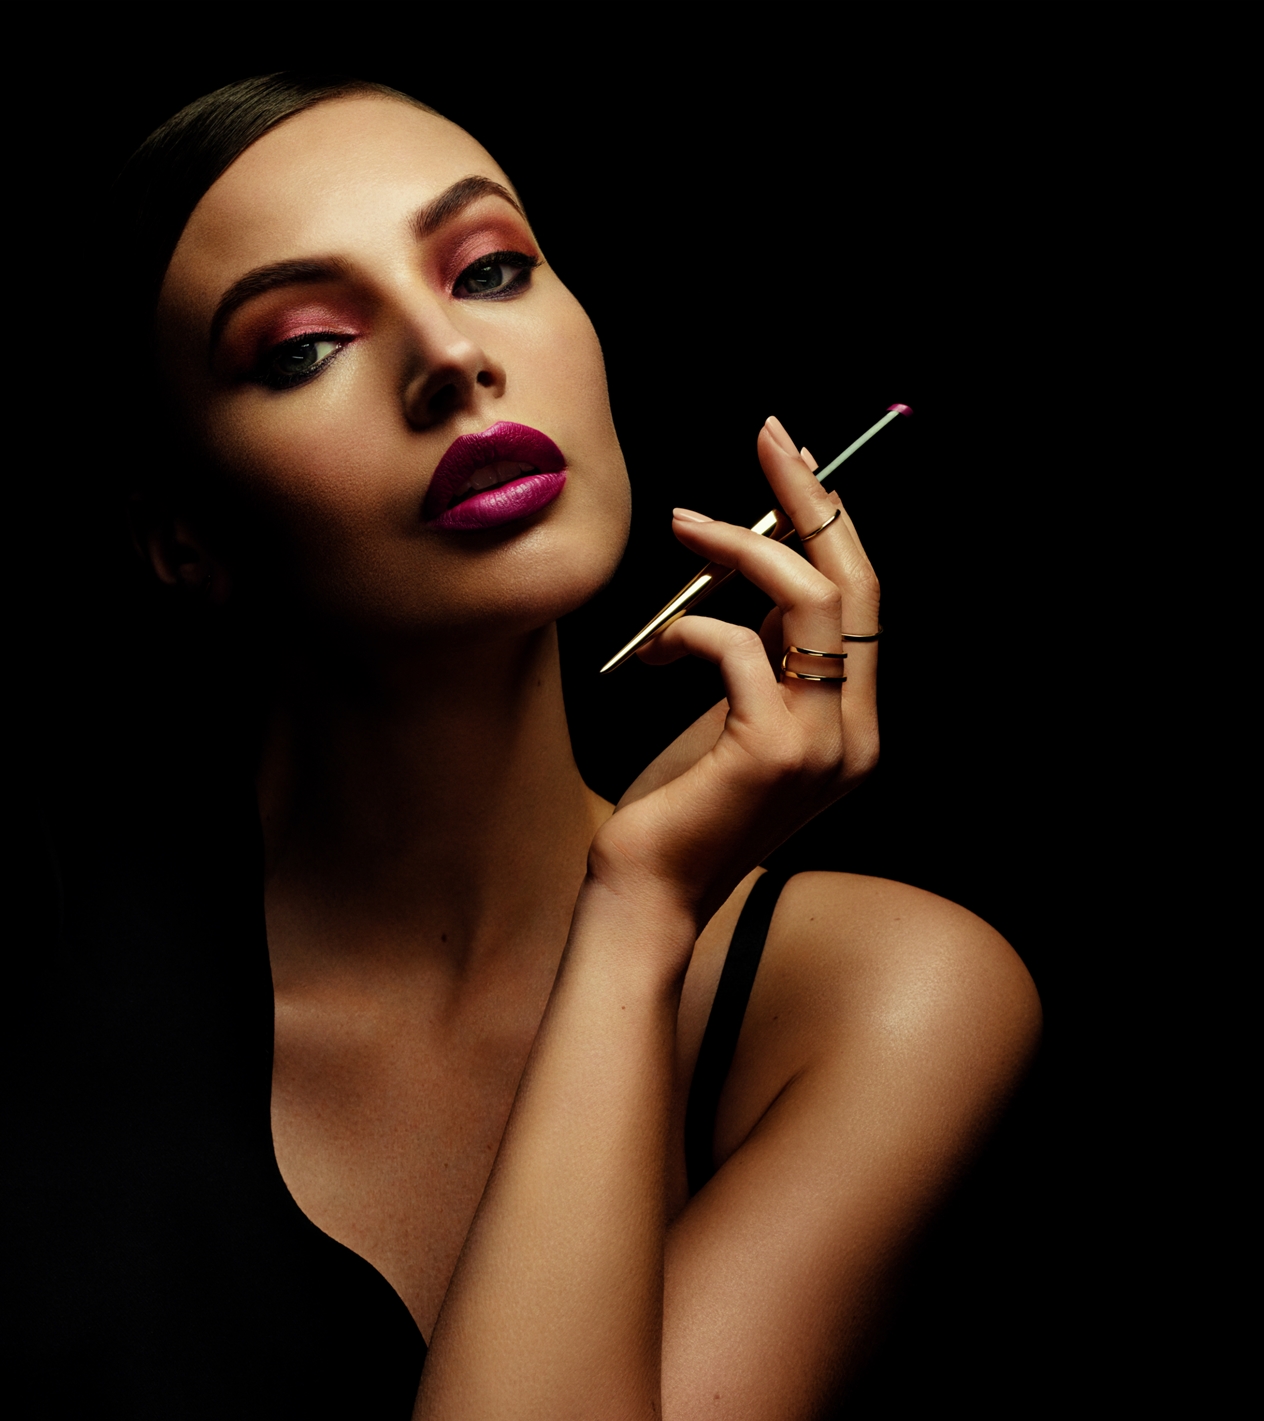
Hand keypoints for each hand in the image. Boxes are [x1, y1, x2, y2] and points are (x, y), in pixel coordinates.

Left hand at [592, 417, 880, 924]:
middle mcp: (856, 734)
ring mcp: (824, 745)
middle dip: (812, 500)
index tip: (795, 461)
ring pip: (811, 602)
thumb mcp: (728, 716)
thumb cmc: (675, 807)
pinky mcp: (773, 751)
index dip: (833, 522)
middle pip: (857, 583)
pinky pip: (739, 648)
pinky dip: (691, 631)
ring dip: (741, 548)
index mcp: (853, 724)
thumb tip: (753, 562)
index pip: (864, 599)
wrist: (646, 895)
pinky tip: (652, 652)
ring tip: (683, 524)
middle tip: (769, 436)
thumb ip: (761, 654)